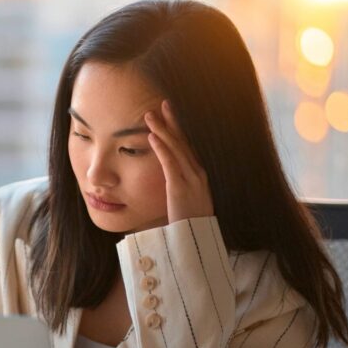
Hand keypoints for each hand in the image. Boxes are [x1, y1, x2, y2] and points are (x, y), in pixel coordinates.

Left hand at [145, 100, 214, 223]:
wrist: (197, 243)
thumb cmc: (189, 227)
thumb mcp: (185, 203)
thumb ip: (179, 190)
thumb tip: (170, 185)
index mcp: (198, 176)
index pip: (188, 147)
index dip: (179, 130)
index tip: (170, 114)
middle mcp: (197, 174)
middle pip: (184, 142)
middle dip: (172, 122)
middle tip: (162, 104)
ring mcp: (191, 180)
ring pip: (176, 149)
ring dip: (163, 130)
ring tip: (149, 115)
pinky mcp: (180, 188)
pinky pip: (170, 164)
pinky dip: (161, 148)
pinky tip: (152, 136)